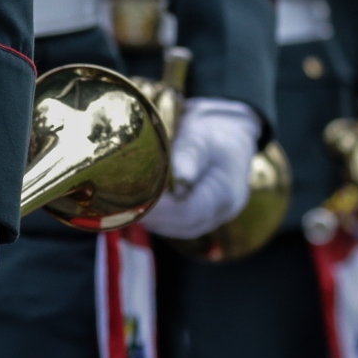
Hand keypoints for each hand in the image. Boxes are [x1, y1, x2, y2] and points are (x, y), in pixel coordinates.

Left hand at [142, 98, 260, 238]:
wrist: (233, 131)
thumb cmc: (217, 130)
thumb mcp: (203, 135)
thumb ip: (190, 154)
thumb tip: (178, 176)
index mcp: (227, 191)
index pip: (190, 211)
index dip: (161, 210)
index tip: (136, 200)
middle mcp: (224, 209)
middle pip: (184, 224)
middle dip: (154, 218)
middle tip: (124, 206)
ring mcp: (216, 214)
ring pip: (181, 227)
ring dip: (156, 220)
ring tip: (130, 207)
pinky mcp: (205, 213)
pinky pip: (182, 223)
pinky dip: (162, 218)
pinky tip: (144, 207)